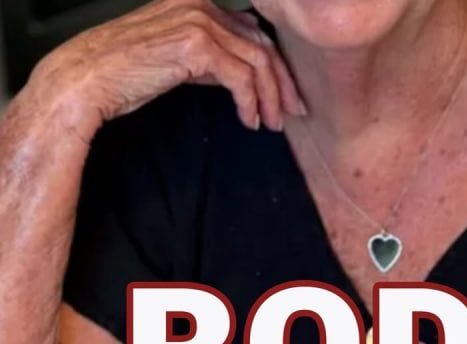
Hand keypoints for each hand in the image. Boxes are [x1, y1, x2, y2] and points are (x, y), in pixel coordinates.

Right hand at [24, 0, 304, 139]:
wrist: (87, 78)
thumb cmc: (127, 72)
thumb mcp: (178, 57)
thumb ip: (212, 57)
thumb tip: (244, 76)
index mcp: (199, 2)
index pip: (253, 32)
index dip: (275, 65)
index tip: (286, 94)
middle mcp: (202, 4)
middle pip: (262, 44)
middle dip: (282, 82)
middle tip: (292, 112)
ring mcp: (199, 21)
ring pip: (258, 61)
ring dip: (270, 97)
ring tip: (272, 123)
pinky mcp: (196, 45)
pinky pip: (241, 78)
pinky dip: (251, 102)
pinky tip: (249, 120)